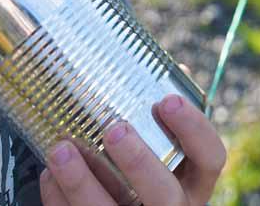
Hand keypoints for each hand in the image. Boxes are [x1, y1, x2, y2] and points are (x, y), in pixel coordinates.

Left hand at [39, 94, 226, 204]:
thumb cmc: (144, 172)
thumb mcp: (164, 148)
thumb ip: (162, 113)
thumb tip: (172, 67)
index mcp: (192, 181)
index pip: (211, 157)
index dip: (193, 129)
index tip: (166, 99)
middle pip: (165, 195)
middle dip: (139, 162)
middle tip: (113, 128)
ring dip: (83, 183)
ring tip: (60, 150)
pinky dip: (60, 200)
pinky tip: (49, 175)